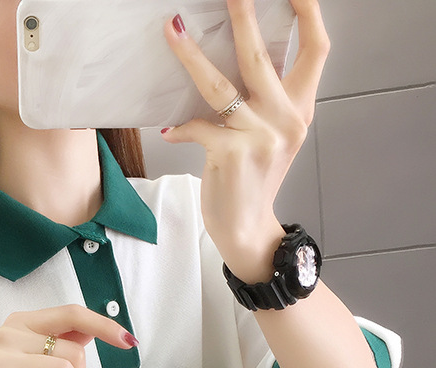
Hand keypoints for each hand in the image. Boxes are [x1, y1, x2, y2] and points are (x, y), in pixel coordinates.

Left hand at [162, 0, 329, 281]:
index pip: (317, 50)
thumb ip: (263, 102)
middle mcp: (286, 120)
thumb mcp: (270, 137)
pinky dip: (180, 126)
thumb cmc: (252, 179)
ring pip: (220, 85)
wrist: (246, 228)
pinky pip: (198, 125)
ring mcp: (260, 137)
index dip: (308, 12)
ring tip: (172, 29)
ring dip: (191, 56)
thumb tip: (231, 60)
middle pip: (261, 56)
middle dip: (242, 15)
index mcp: (299, 110)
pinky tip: (169, 129)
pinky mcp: (231, 154)